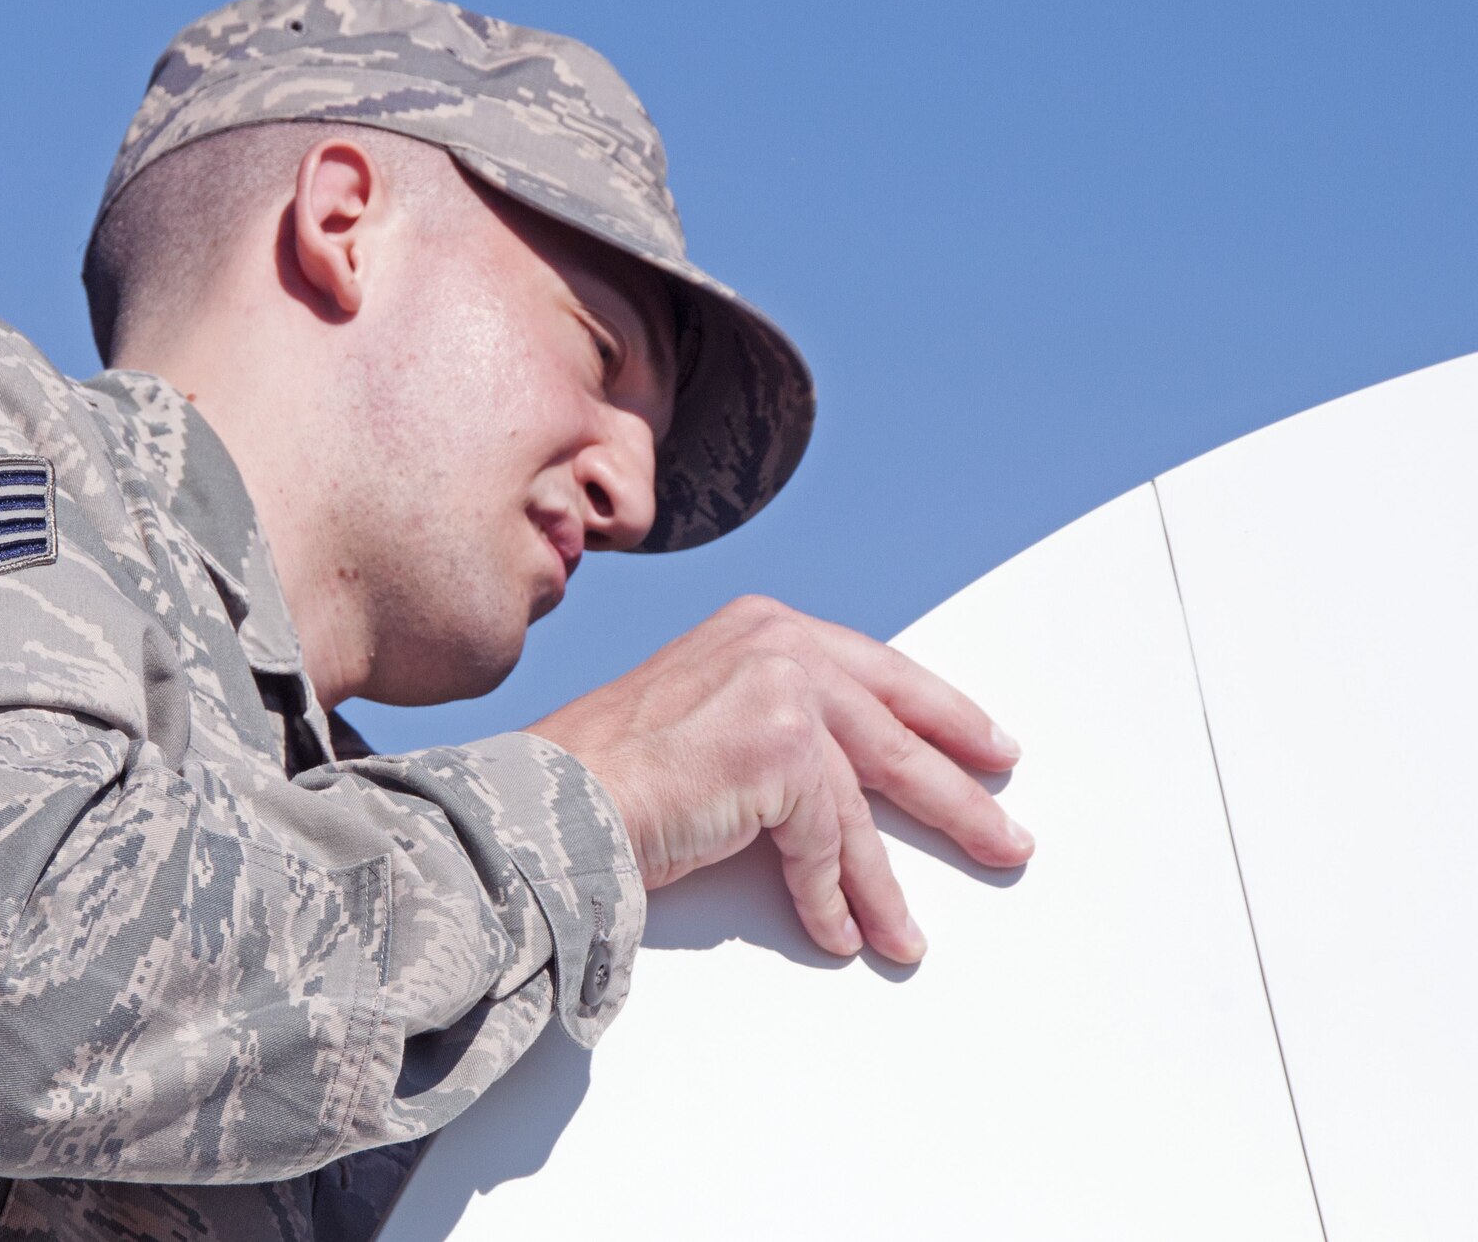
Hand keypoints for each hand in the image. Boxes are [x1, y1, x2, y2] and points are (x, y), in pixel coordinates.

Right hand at [528, 595, 1030, 963]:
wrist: (555, 794)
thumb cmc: (609, 769)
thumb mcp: (710, 715)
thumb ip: (778, 723)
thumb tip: (848, 789)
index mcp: (764, 625)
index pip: (878, 671)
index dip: (941, 714)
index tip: (989, 747)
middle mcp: (780, 642)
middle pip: (893, 733)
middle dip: (955, 797)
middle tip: (1004, 837)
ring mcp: (784, 690)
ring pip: (860, 802)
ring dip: (883, 884)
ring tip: (906, 935)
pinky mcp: (782, 749)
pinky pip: (824, 842)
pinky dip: (831, 897)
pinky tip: (840, 932)